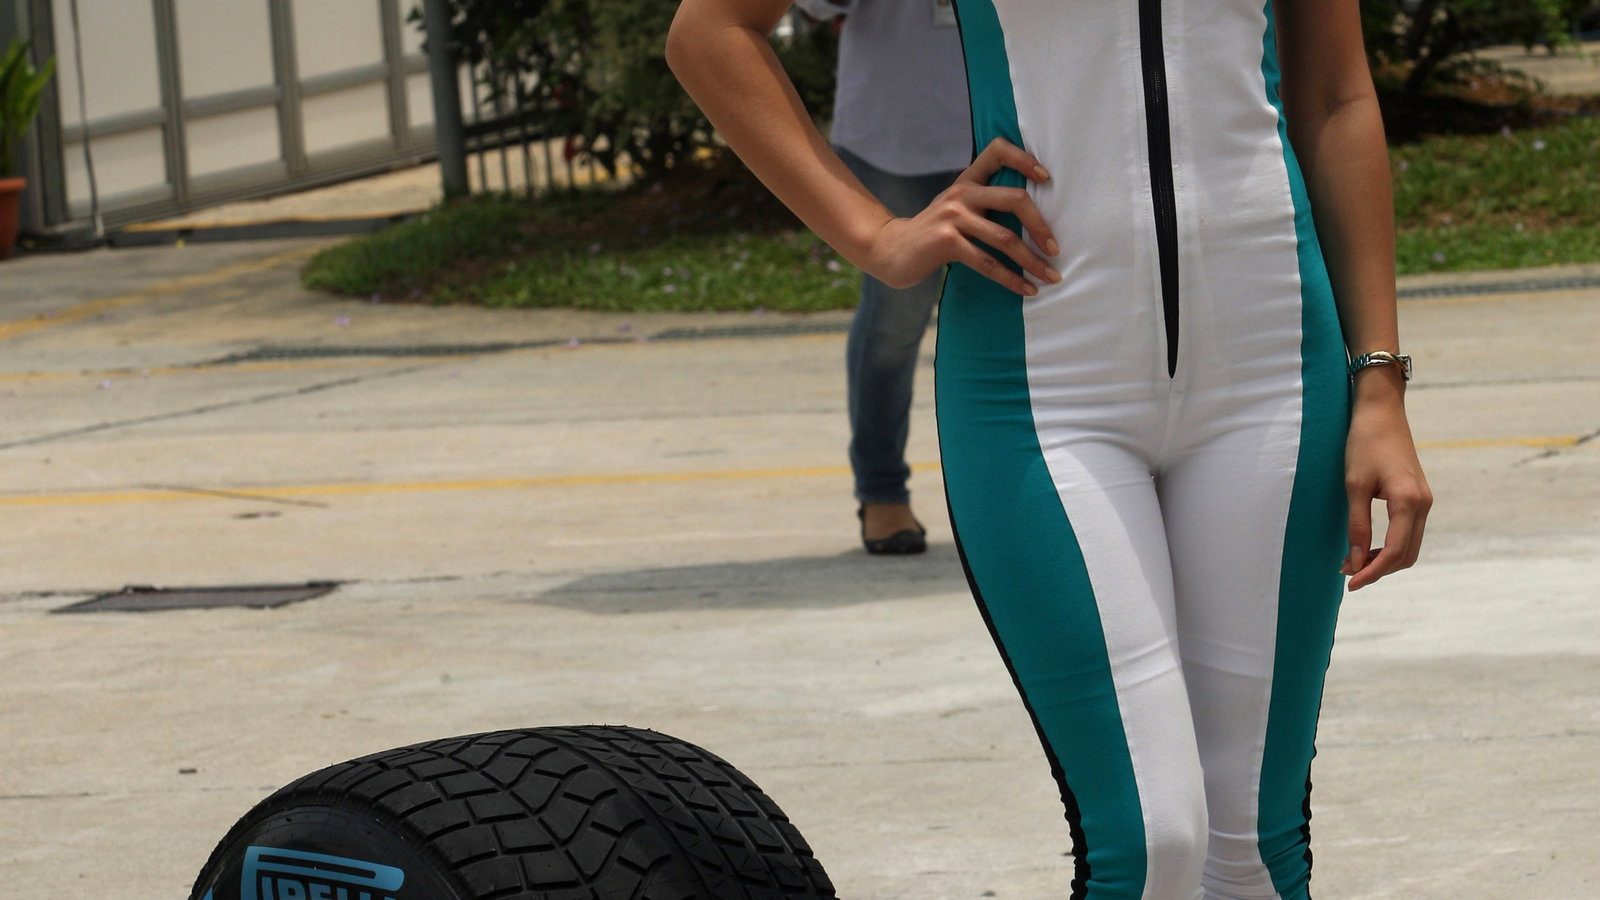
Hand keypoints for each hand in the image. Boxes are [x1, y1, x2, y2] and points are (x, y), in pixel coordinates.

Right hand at [861, 138, 1060, 294]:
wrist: (890, 250)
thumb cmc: (932, 234)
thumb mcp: (955, 208)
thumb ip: (982, 202)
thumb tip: (1031, 216)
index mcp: (967, 180)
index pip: (998, 150)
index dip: (1025, 159)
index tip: (1047, 178)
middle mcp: (961, 193)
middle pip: (1015, 199)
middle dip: (1041, 227)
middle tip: (1056, 249)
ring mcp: (953, 216)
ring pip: (1005, 238)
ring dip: (1033, 261)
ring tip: (1050, 276)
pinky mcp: (946, 241)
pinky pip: (987, 263)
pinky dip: (1011, 279)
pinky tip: (1026, 289)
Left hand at [1342, 376, 1432, 589]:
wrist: (1381, 413)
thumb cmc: (1364, 444)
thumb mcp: (1354, 486)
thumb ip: (1357, 526)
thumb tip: (1354, 561)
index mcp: (1409, 502)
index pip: (1394, 552)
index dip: (1372, 573)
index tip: (1350, 583)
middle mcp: (1423, 505)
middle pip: (1407, 555)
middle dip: (1379, 570)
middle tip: (1348, 574)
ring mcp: (1424, 501)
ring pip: (1410, 546)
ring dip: (1385, 560)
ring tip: (1354, 562)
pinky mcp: (1419, 497)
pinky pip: (1409, 532)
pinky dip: (1391, 546)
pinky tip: (1367, 546)